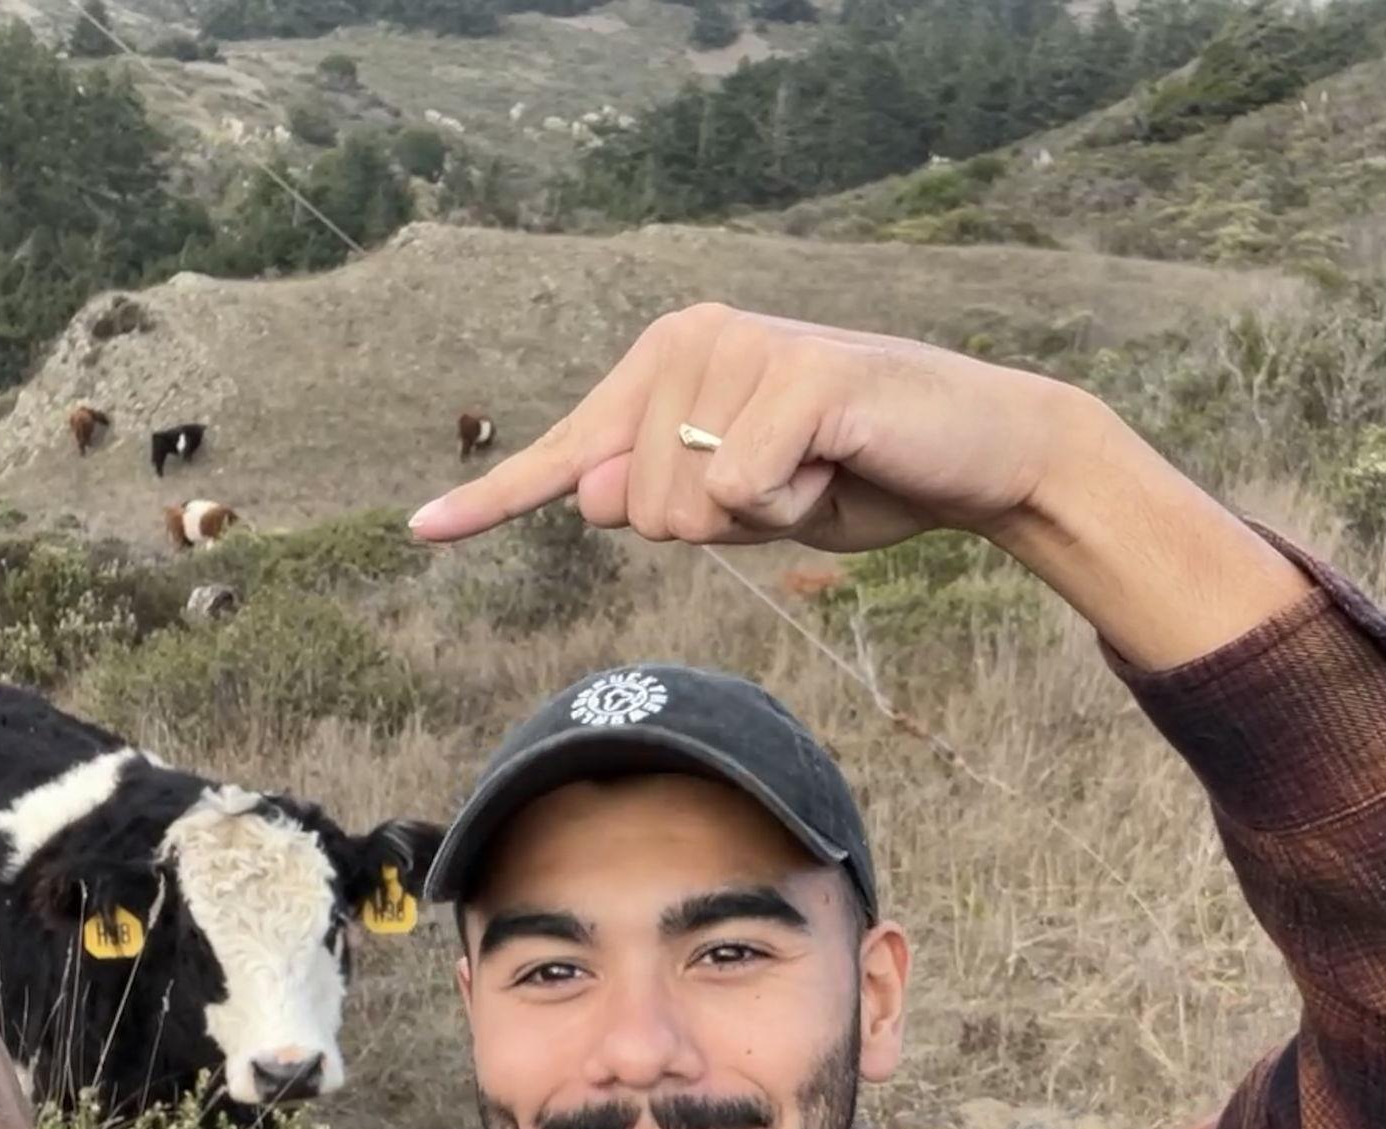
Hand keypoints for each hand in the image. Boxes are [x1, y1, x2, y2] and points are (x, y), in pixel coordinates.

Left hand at [409, 301, 1101, 556]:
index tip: (420, 532)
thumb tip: (592, 495)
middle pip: (638, 510)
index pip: (564, 454)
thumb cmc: (840, 474)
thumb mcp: (733, 505)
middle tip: (784, 482)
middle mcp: (689, 339)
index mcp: (661, 366)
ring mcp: (743, 348)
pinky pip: (746, 489)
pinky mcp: (804, 374)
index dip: (492, 503)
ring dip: (761, 518)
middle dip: (714, 528)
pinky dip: (795, 504)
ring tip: (813, 466)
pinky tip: (837, 459)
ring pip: (688, 507)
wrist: (965, 454)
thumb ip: (657, 501)